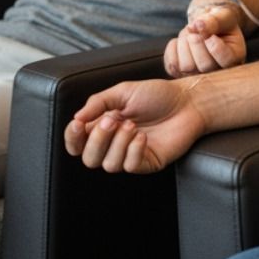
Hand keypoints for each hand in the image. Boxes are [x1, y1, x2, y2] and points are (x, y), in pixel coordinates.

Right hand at [64, 79, 207, 173]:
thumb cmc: (156, 95)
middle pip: (89, 159)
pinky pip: (130, 167)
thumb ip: (97, 103)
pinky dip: (133, 151)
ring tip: (133, 125)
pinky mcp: (147, 163)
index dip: (72, 138)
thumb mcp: (122, 92)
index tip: (78, 125)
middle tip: (113, 120)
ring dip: (117, 144)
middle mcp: (114, 144)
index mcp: (103, 126)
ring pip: (108, 165)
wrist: (186, 102)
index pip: (77, 143)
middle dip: (97, 140)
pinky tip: (143, 137)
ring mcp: (130, 155)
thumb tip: (76, 118)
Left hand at [164, 5, 246, 75]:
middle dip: (196, 41)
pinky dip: (173, 48)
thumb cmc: (220, 22)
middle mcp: (219, 72)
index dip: (215, 47)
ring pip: (186, 66)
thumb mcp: (223, 15)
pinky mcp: (182, 74)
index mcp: (235, 57)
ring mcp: (199, 75)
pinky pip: (172, 64)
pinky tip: (182, 41)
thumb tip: (198, 26)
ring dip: (184, 43)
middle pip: (204, 65)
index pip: (226, 60)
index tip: (211, 35)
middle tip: (196, 29)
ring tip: (191, 34)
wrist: (208, 26)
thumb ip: (215, 21)